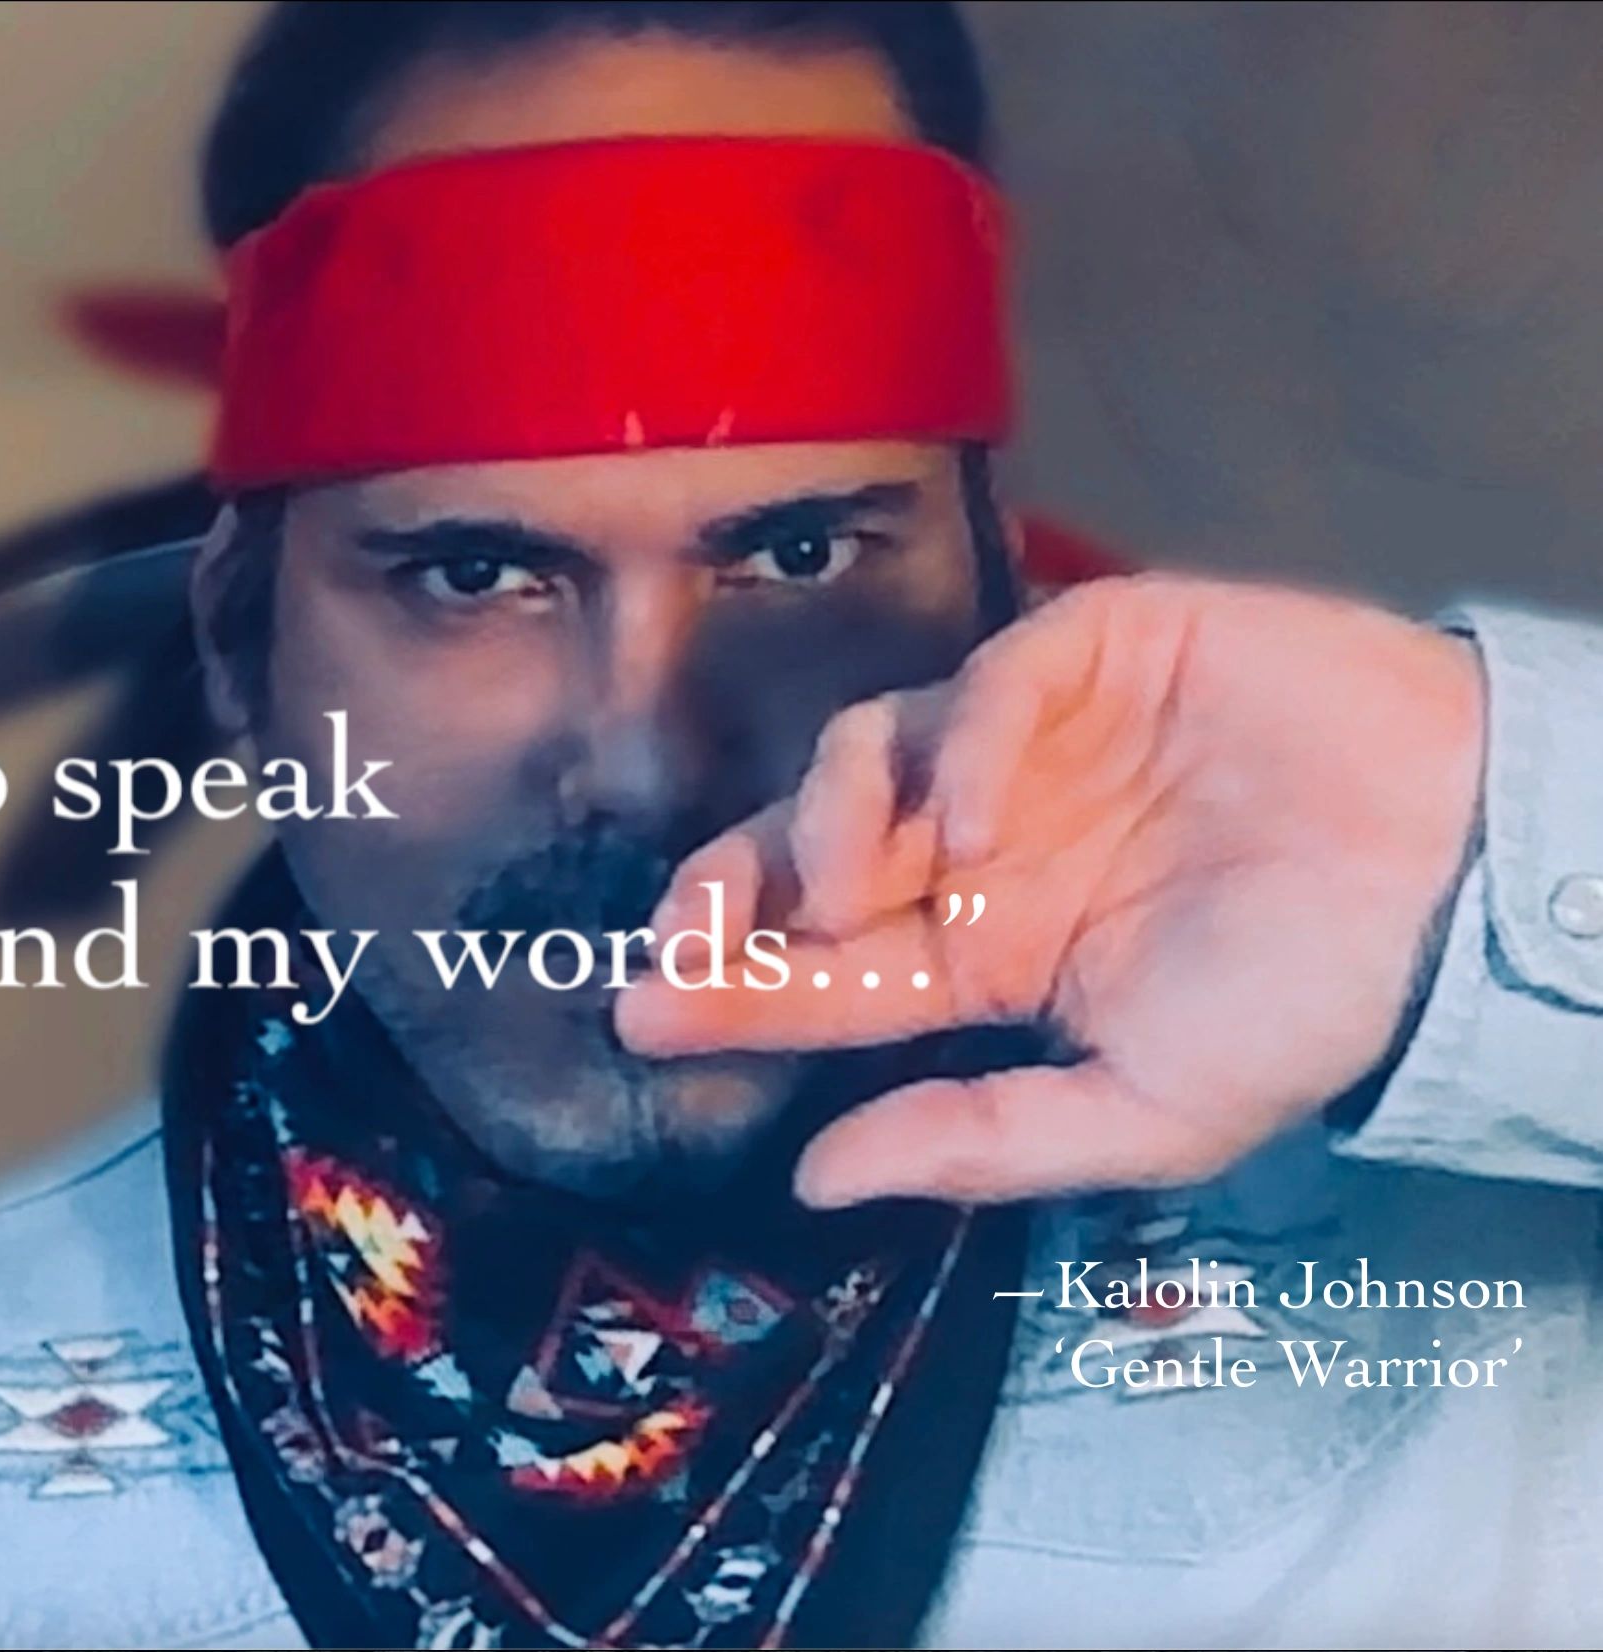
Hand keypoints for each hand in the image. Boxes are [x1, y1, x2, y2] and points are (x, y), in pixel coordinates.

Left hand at [616, 575, 1484, 1208]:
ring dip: (829, 819)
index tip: (637, 1014)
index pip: (824, 968)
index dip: (728, 986)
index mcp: (985, 949)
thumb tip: (819, 1180)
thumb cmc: (1314, 1002)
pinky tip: (974, 829)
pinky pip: (992, 678)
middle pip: (807, 848)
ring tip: (845, 895)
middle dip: (727, 892)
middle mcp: (985, 840)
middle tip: (676, 945)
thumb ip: (982, 1140)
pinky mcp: (1095, 652)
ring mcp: (1030, 743)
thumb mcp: (1145, 1114)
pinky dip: (966, 745)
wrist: (1462, 886)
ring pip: (868, 747)